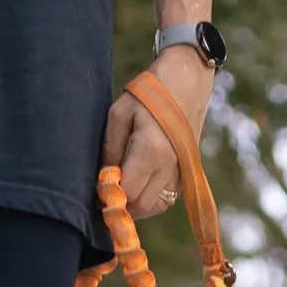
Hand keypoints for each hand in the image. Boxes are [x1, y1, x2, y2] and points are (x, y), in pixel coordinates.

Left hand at [103, 45, 215, 218]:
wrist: (187, 80)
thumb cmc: (148, 93)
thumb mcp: (120, 113)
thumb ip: (110, 148)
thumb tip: (103, 177)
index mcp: (150, 151)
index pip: (128, 192)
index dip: (110, 197)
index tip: (98, 191)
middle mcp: (169, 166)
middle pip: (143, 206)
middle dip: (123, 206)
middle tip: (108, 195)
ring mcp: (181, 169)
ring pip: (158, 206)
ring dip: (139, 206)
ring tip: (123, 194)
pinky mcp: (187, 169)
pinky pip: (169, 197)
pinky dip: (153, 199)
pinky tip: (140, 187)